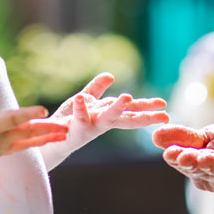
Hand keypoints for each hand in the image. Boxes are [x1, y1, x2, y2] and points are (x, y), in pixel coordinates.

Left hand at [52, 72, 169, 148]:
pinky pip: (79, 117)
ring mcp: (91, 126)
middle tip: (164, 116)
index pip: (132, 109)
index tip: (164, 105)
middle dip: (145, 116)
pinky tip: (80, 97)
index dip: (148, 107)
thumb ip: (97, 88)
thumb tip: (111, 75)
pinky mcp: (76, 128)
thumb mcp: (86, 101)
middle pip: (127, 118)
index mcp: (108, 114)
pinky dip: (80, 108)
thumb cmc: (69, 121)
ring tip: (127, 96)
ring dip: (116, 108)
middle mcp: (103, 122)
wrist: (48, 138)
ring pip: (107, 118)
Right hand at [153, 123, 213, 193]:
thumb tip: (155, 135)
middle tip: (177, 156)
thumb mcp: (209, 138)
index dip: (179, 160)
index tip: (167, 153)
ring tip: (198, 155)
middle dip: (192, 163)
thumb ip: (185, 139)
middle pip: (205, 169)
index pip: (189, 165)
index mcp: (206, 170)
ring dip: (212, 162)